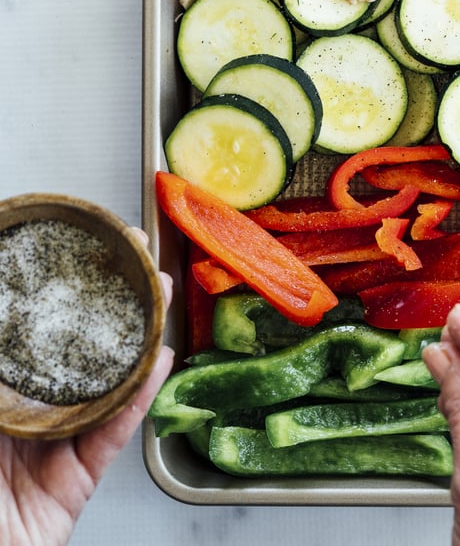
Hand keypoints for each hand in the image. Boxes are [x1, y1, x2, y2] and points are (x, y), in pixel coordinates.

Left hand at [0, 229, 174, 545]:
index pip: (27, 336)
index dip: (57, 293)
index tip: (81, 254)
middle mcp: (23, 415)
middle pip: (74, 351)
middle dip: (110, 305)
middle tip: (135, 263)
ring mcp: (52, 446)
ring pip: (104, 384)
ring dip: (137, 339)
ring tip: (160, 299)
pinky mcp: (77, 480)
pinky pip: (114, 431)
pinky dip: (140, 396)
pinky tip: (160, 362)